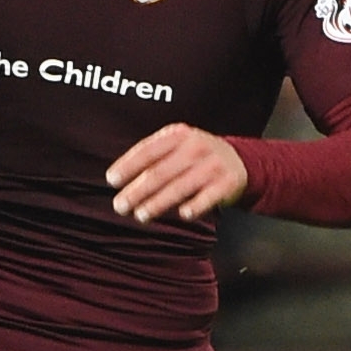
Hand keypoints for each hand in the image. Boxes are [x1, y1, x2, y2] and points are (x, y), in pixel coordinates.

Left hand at [106, 123, 248, 222]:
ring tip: (141, 215)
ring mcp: (212, 164)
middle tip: (120, 205)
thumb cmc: (195, 156)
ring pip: (180, 186)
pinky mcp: (228, 181)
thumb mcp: (176, 146)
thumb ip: (152, 157)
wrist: (238, 159)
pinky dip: (195, 205)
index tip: (112, 180)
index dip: (128, 165)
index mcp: (178, 135)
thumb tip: (117, 179)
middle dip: (137, 191)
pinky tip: (183, 214)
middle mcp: (195, 146)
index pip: (148, 150)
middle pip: (160, 172)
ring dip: (158, 203)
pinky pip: (208, 196)